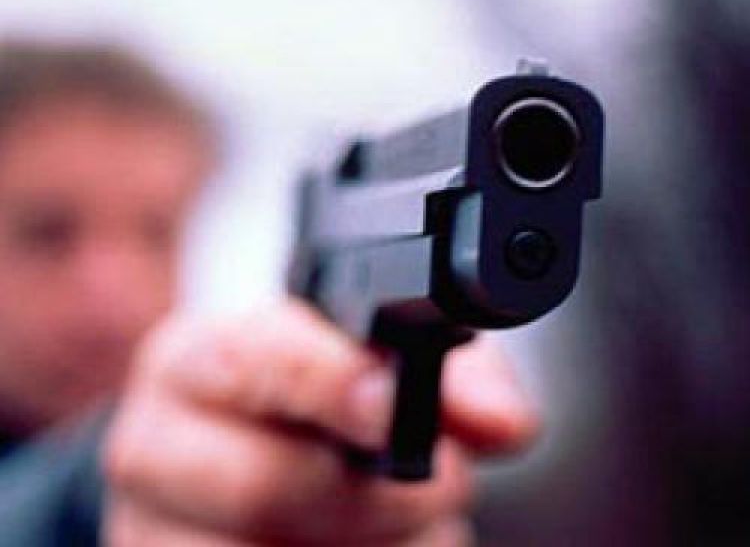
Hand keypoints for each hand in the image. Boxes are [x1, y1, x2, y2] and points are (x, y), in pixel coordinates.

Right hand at [103, 298, 537, 545]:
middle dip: (378, 497)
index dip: (327, 383)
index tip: (395, 407)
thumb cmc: (312, 396)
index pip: (249, 361)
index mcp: (196, 358)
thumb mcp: (369, 358)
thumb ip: (449, 372)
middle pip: (263, 485)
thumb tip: (504, 423)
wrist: (235, 452)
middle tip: (446, 482)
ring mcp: (152, 532)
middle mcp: (155, 444)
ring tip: (402, 524)